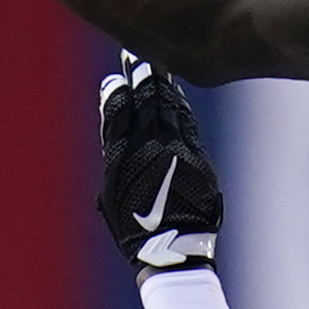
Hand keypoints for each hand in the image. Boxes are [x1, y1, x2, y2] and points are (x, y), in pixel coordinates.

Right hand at [93, 60, 220, 269]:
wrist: (173, 249)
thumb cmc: (135, 226)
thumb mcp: (112, 191)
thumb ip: (115, 153)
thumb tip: (115, 121)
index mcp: (124, 157)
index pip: (119, 113)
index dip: (117, 93)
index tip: (117, 78)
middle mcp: (150, 149)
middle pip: (146, 103)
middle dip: (141, 78)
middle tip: (137, 60)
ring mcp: (176, 151)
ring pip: (169, 109)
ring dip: (162, 87)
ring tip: (155, 70)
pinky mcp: (197, 157)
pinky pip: (187, 123)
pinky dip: (179, 107)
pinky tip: (174, 96)